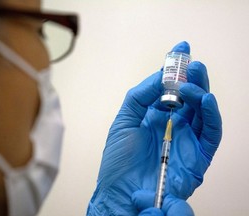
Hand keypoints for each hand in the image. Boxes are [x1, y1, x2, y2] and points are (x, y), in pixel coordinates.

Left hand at [87, 41, 221, 214]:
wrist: (121, 193)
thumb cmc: (119, 160)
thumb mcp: (124, 120)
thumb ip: (141, 96)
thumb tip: (161, 76)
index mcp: (156, 116)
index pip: (171, 88)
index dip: (176, 68)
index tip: (180, 49)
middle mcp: (174, 125)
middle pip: (190, 96)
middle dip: (191, 77)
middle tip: (190, 62)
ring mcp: (187, 139)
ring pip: (203, 111)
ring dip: (201, 92)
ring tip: (191, 79)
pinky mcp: (198, 156)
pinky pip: (211, 133)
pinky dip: (212, 115)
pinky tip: (205, 100)